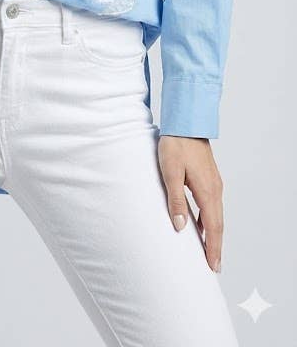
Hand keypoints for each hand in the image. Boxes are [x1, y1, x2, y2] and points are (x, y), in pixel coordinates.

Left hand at [157, 134, 222, 273]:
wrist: (186, 122)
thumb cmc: (176, 145)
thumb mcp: (170, 172)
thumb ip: (175, 200)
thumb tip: (180, 227)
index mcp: (207, 191)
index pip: (214, 227)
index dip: (213, 248)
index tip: (214, 266)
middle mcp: (215, 189)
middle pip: (218, 224)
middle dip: (215, 246)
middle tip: (213, 266)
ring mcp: (214, 183)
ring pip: (216, 215)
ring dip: (213, 234)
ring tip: (207, 250)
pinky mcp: (209, 177)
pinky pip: (212, 205)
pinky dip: (209, 219)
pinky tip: (201, 224)